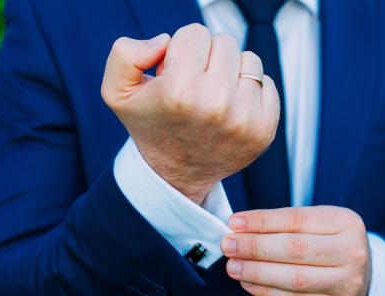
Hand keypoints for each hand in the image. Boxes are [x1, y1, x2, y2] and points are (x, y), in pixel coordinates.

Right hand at [101, 24, 279, 203]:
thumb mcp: (117, 93)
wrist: (176, 174)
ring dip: (231, 72)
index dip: (183, 49)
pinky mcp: (263, 129)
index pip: (195, 33)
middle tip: (195, 85)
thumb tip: (164, 41)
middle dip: (208, 58)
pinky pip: (267, 83)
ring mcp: (244, 119)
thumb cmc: (152, 127)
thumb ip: (125, 54)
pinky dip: (251, 90)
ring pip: (249, 60)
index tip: (177, 72)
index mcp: (179, 91)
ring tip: (214, 95)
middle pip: (224, 42)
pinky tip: (232, 108)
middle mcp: (214, 105)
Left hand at [220, 206, 370, 295]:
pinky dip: (266, 292)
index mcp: (345, 222)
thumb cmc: (328, 244)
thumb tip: (239, 227)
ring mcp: (347, 283)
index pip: (296, 219)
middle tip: (228, 244)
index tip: (234, 222)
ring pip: (294, 278)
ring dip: (256, 271)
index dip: (262, 221)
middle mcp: (351, 252)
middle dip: (255, 246)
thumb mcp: (316, 224)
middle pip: (295, 248)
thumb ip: (282, 224)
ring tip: (233, 266)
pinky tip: (248, 283)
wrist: (360, 278)